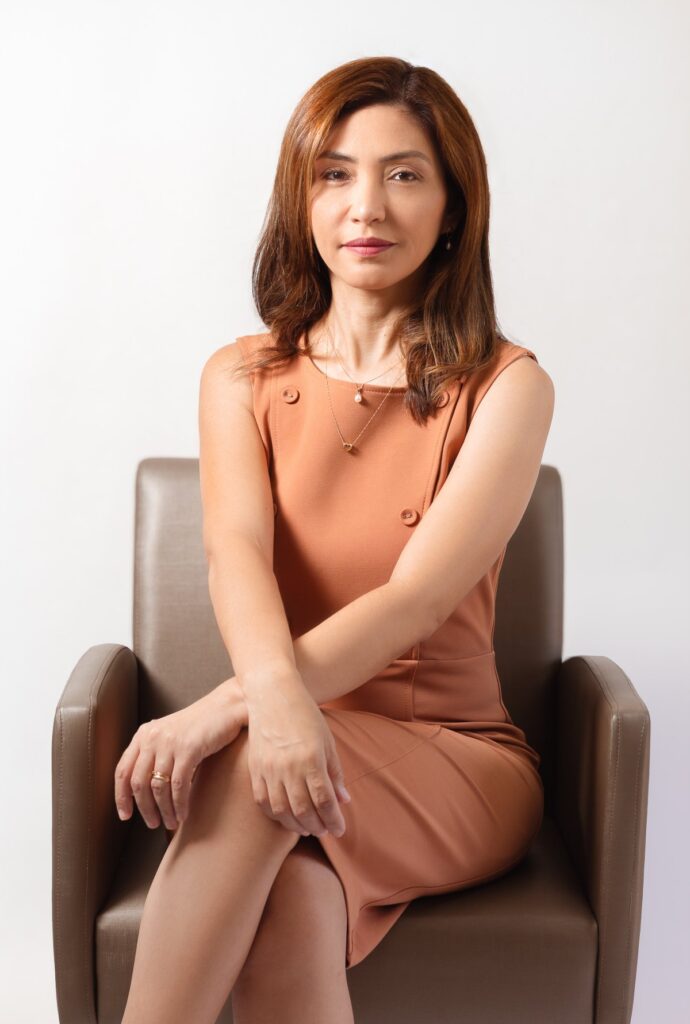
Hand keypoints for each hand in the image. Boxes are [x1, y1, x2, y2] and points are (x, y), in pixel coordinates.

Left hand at [114, 676, 247, 830]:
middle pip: (138, 783)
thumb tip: (146, 792)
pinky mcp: (189, 748)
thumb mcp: (171, 736)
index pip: (123, 771)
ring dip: (164, 810)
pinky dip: (180, 804)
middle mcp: (152, 737)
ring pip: (158, 787)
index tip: (125, 815)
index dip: (121, 796)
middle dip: (144, 809)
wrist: (227, 706)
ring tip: (171, 822)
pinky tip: (183, 814)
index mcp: (144, 735)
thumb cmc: (202, 725)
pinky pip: (179, 785)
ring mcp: (170, 743)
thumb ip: (156, 755)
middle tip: (153, 823)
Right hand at [242, 677, 350, 837]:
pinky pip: (263, 801)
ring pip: (282, 811)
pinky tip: (286, 817)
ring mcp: (268, 769)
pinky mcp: (254, 768)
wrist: (272, 693)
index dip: (333, 820)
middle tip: (325, 831)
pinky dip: (275, 815)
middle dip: (317, 826)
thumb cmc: (304, 713)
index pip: (324, 801)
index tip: (340, 830)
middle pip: (304, 811)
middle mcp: (288, 767)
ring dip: (297, 825)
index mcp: (311, 759)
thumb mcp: (327, 740)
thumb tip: (344, 801)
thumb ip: (334, 772)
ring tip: (308, 828)